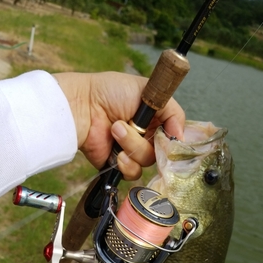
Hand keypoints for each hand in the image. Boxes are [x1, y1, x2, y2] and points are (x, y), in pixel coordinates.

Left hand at [54, 72, 184, 179]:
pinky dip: (125, 163)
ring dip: (132, 146)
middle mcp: (145, 135)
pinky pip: (133, 172)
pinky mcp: (118, 164)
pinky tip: (115, 152)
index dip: (172, 139)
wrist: (81, 106)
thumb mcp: (147, 90)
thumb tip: (181, 138)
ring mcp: (132, 151)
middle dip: (148, 139)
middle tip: (135, 127)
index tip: (168, 137)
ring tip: (115, 129)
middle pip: (162, 151)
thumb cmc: (109, 91)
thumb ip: (172, 111)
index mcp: (154, 118)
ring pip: (147, 161)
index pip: (173, 135)